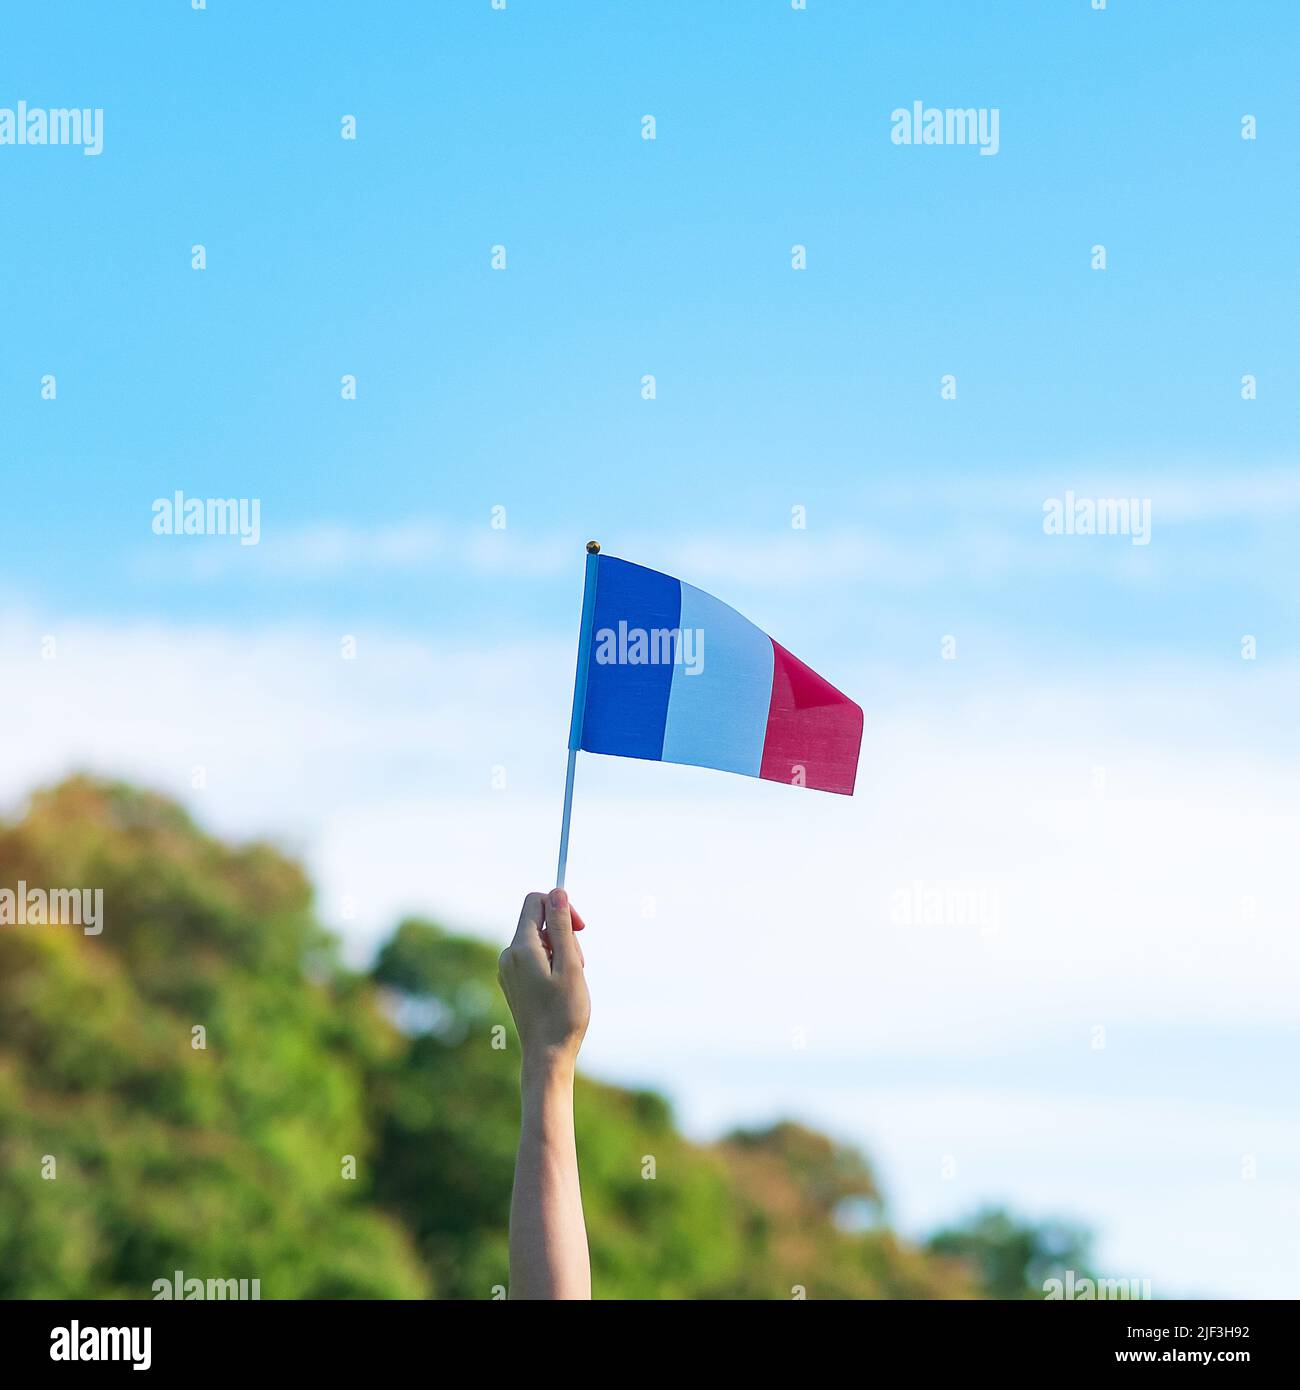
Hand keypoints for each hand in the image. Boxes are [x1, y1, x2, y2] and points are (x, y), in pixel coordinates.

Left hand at [499, 889, 589, 1064]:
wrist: (546, 1055)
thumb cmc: (563, 1013)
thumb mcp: (570, 965)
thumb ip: (562, 927)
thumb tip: (557, 892)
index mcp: (521, 947)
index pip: (536, 902)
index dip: (561, 907)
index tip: (579, 928)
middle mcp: (508, 955)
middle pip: (539, 921)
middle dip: (564, 935)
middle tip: (578, 965)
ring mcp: (508, 969)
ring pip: (539, 941)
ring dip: (560, 952)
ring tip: (570, 981)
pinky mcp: (512, 981)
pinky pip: (533, 958)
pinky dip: (551, 964)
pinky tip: (559, 989)